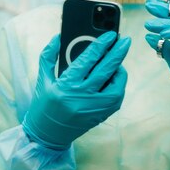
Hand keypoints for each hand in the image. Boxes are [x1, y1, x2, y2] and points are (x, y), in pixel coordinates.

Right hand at [22, 31, 130, 149]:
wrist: (47, 135)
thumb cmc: (43, 104)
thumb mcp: (43, 79)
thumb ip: (48, 56)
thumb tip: (58, 36)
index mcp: (66, 85)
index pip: (88, 60)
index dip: (101, 45)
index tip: (110, 35)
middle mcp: (81, 97)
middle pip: (106, 70)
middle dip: (117, 52)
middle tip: (125, 40)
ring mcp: (93, 108)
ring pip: (116, 86)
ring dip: (120, 71)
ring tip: (118, 61)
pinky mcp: (100, 116)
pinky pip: (116, 98)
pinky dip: (118, 85)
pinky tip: (115, 77)